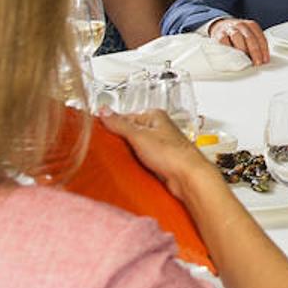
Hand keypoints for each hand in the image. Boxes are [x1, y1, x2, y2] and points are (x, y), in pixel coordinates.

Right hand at [99, 109, 214, 199]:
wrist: (187, 177)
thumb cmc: (173, 154)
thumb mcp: (139, 136)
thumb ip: (120, 124)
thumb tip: (105, 110)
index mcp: (155, 116)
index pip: (126, 116)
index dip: (112, 124)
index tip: (100, 131)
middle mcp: (159, 129)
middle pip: (131, 132)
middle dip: (120, 141)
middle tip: (108, 147)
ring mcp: (160, 145)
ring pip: (135, 147)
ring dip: (127, 154)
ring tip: (119, 158)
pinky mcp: (160, 160)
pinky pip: (141, 159)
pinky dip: (134, 163)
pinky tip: (129, 167)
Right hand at [208, 17, 269, 64]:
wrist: (220, 26)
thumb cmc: (238, 34)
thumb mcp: (248, 35)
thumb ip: (255, 45)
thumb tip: (262, 60)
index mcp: (251, 25)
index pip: (260, 37)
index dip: (263, 49)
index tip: (265, 60)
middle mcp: (241, 25)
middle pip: (250, 37)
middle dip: (255, 51)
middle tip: (257, 63)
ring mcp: (230, 29)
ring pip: (237, 37)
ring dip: (242, 50)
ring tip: (245, 61)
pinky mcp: (219, 34)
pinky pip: (224, 41)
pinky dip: (229, 48)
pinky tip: (232, 56)